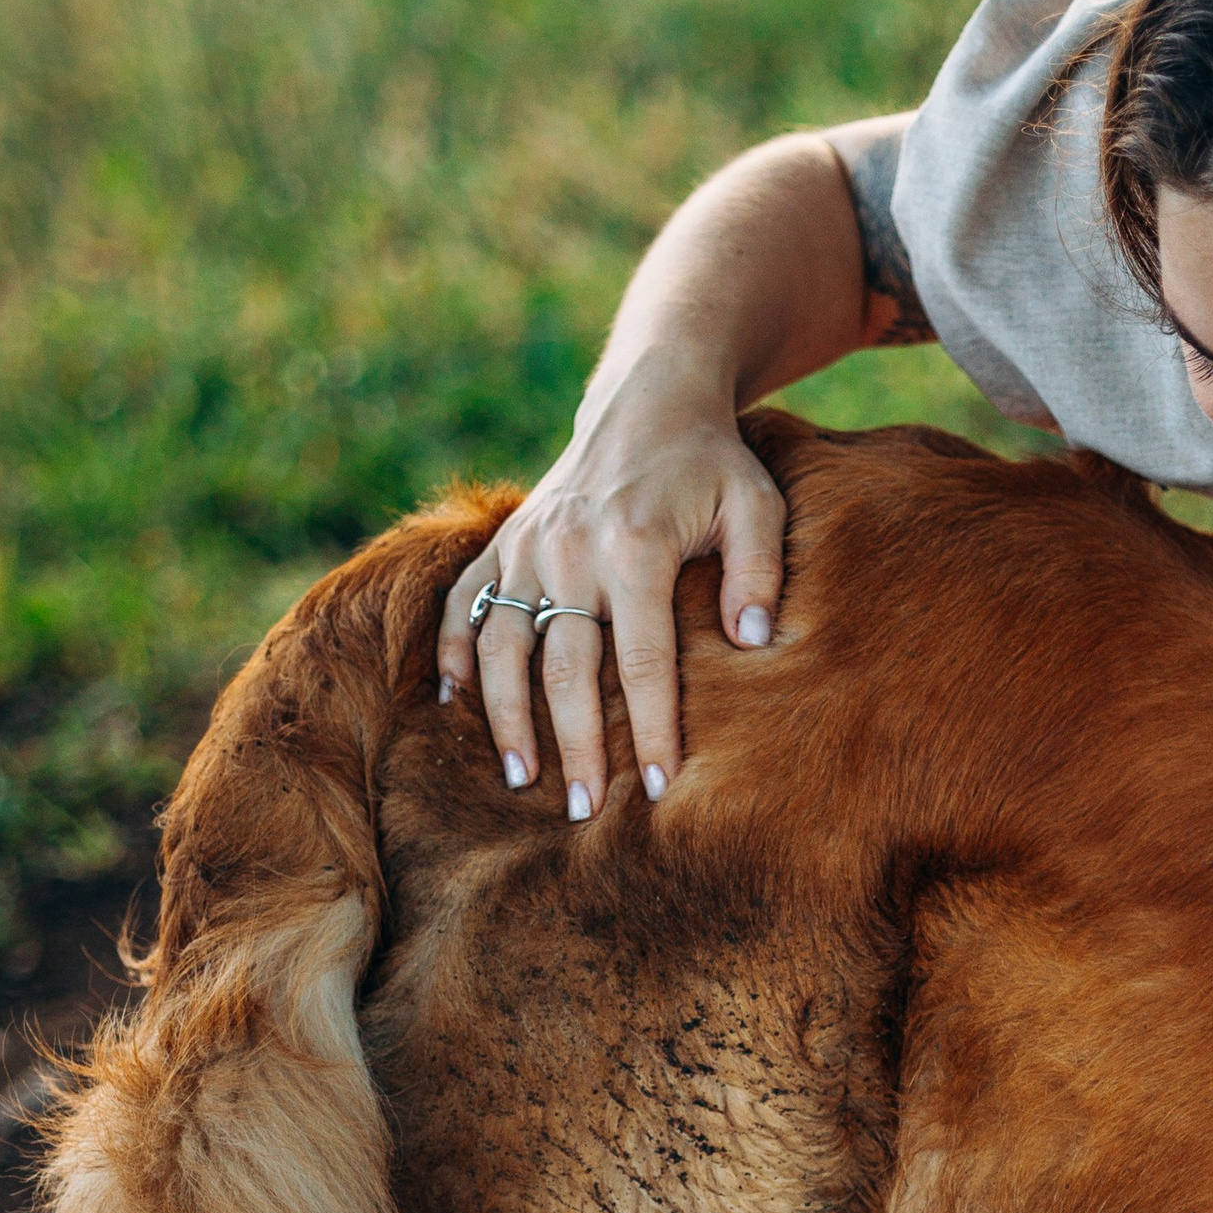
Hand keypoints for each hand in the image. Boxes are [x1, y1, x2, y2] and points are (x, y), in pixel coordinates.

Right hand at [437, 356, 790, 817]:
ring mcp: (527, 546)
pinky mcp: (503, 541)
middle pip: (564, 668)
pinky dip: (454, 654)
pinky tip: (455, 707)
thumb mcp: (755, 503)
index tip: (660, 789)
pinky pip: (463, 604)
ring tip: (522, 779)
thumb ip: (759, 570)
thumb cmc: (713, 464)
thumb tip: (750, 641)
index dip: (652, 730)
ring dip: (505, 717)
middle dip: (574, 744)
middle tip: (583, 810)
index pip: (643, 661)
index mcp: (634, 547)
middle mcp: (569, 551)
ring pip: (503, 646)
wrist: (648, 401)